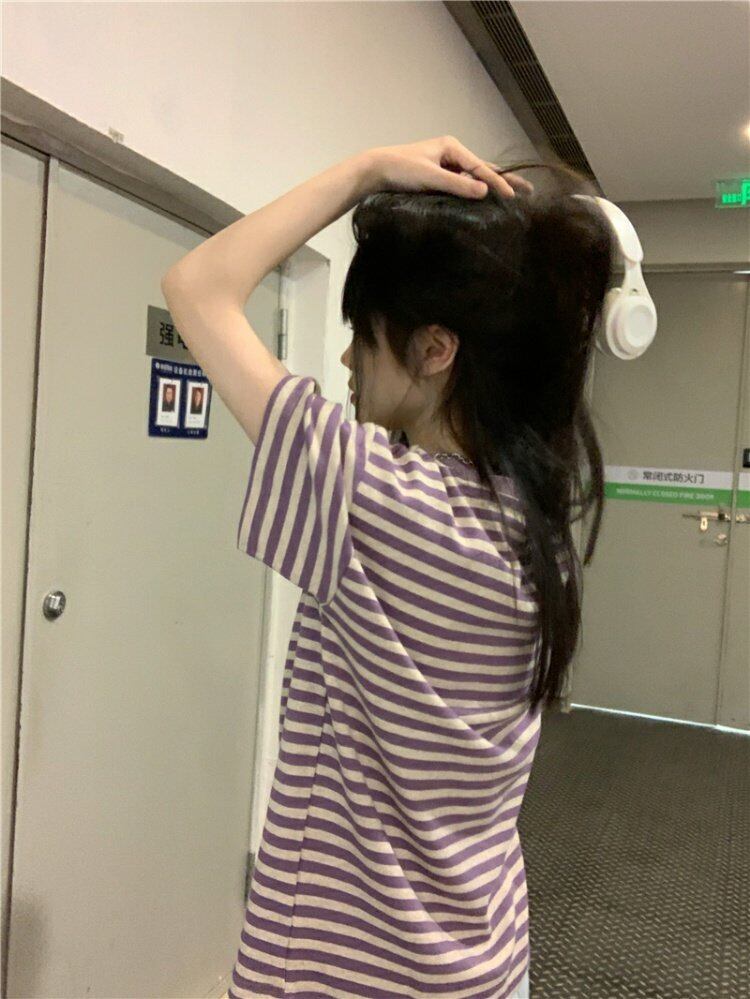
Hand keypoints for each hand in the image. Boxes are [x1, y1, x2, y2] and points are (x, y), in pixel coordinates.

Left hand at [366, 135, 533, 199]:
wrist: (375, 170)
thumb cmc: (400, 170)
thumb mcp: (430, 177)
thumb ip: (457, 184)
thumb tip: (484, 190)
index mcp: (451, 147)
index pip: (481, 168)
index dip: (498, 183)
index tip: (512, 197)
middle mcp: (450, 153)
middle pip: (482, 169)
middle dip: (504, 180)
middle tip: (528, 191)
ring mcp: (444, 164)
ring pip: (473, 177)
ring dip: (491, 186)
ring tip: (511, 196)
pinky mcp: (437, 176)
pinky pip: (461, 184)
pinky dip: (474, 191)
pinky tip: (483, 199)